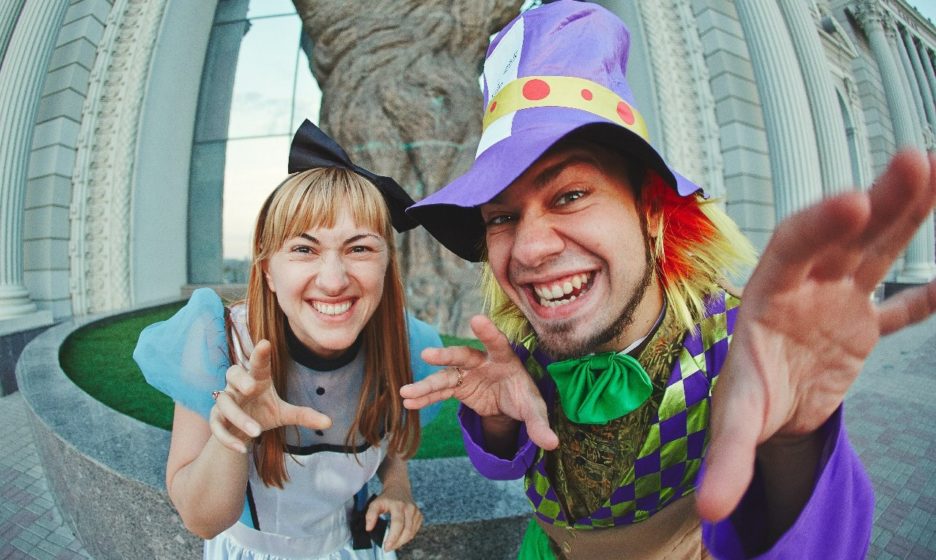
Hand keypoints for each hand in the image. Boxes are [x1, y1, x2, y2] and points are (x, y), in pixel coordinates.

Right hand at [210, 340, 331, 452]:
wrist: (240, 433)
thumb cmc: (263, 413)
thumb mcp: (284, 414)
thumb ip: (304, 415)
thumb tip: (330, 422)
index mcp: (257, 379)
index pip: (258, 364)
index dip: (260, 354)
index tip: (265, 343)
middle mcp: (238, 386)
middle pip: (233, 373)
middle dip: (241, 379)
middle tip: (251, 387)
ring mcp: (225, 401)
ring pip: (225, 403)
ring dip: (239, 418)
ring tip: (257, 432)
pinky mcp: (217, 418)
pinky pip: (217, 426)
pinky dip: (228, 438)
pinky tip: (242, 449)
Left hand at [366, 483, 422, 550]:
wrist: (398, 488)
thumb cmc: (386, 498)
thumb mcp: (375, 503)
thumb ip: (370, 515)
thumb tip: (369, 529)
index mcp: (398, 504)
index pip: (398, 524)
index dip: (393, 537)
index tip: (386, 546)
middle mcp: (410, 507)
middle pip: (407, 530)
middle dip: (397, 542)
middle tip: (388, 548)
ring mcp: (416, 511)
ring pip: (412, 532)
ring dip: (402, 541)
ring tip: (392, 544)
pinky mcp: (419, 515)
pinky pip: (415, 530)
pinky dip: (407, 537)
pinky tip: (400, 538)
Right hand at [400, 315, 558, 449]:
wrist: (510, 402)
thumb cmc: (523, 397)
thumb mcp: (534, 410)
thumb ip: (540, 425)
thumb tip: (552, 445)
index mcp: (505, 359)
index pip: (497, 344)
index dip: (488, 333)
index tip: (476, 319)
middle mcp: (482, 361)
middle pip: (463, 355)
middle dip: (446, 356)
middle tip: (427, 355)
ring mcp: (467, 373)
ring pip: (444, 376)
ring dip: (426, 384)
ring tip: (405, 392)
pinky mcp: (458, 386)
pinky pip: (439, 391)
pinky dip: (425, 397)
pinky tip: (409, 402)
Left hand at [697, 150, 935, 520]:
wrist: (769, 406)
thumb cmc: (749, 396)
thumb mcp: (737, 422)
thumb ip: (726, 458)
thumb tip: (709, 509)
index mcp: (767, 295)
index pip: (790, 249)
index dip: (819, 225)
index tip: (852, 201)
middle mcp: (805, 286)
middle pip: (843, 237)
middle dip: (878, 200)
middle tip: (916, 162)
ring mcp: (839, 299)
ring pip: (878, 249)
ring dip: (909, 214)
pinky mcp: (865, 324)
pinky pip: (901, 303)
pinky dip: (926, 294)